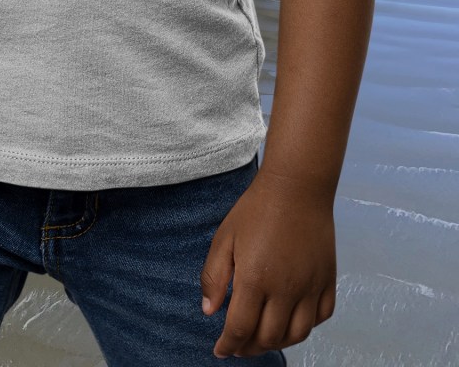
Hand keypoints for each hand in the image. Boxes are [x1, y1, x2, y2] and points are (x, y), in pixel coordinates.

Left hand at [200, 170, 336, 358]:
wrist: (296, 187)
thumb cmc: (256, 209)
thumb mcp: (224, 238)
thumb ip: (214, 276)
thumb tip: (210, 312)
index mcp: (254, 278)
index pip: (240, 328)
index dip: (228, 345)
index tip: (220, 350)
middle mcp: (285, 288)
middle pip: (268, 337)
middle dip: (249, 347)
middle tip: (238, 345)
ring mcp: (310, 286)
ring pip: (296, 334)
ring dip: (277, 342)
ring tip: (262, 337)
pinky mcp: (327, 280)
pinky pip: (320, 317)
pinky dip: (306, 326)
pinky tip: (290, 319)